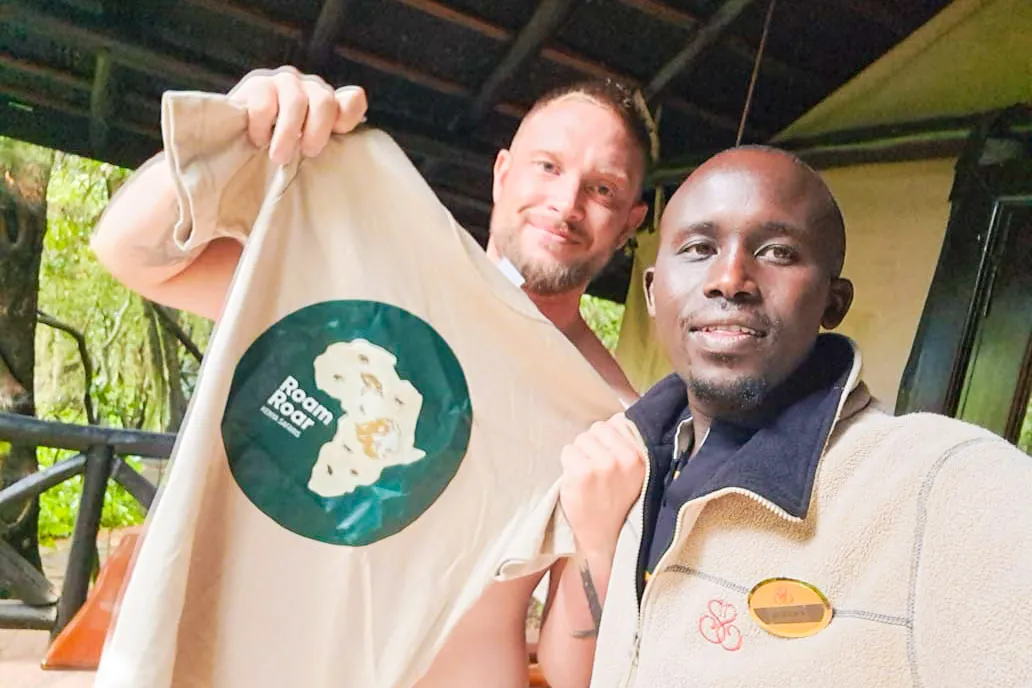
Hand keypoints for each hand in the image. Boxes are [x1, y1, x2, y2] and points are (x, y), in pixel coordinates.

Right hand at [228, 66, 367, 164]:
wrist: (239, 135)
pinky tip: (258, 141)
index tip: (337, 134)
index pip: (353, 101)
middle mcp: (310, 87)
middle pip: (324, 101)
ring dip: (288, 134)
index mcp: (329, 103)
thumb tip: (350, 128)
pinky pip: (265, 105)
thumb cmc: (281, 146)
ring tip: (279, 157)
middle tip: (307, 153)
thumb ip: (328, 137)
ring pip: (295, 102)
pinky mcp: (257, 84)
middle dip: (316, 131)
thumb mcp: (308, 146)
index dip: (348, 117)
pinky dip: (263, 127)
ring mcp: (284, 82)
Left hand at [559, 414, 646, 554]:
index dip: (609, 438)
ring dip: (580, 454)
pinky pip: (567, 451)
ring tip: (588, 476)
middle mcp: (622, 459)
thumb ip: (630, 446)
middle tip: (597, 469)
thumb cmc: (618, 502)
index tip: (609, 455)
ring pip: (581, 439)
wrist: (605, 538)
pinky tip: (577, 481)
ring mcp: (601, 466)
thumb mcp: (635, 473)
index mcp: (639, 457)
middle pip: (597, 428)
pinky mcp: (580, 474)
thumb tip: (618, 418)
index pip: (617, 423)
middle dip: (593, 445)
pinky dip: (568, 464)